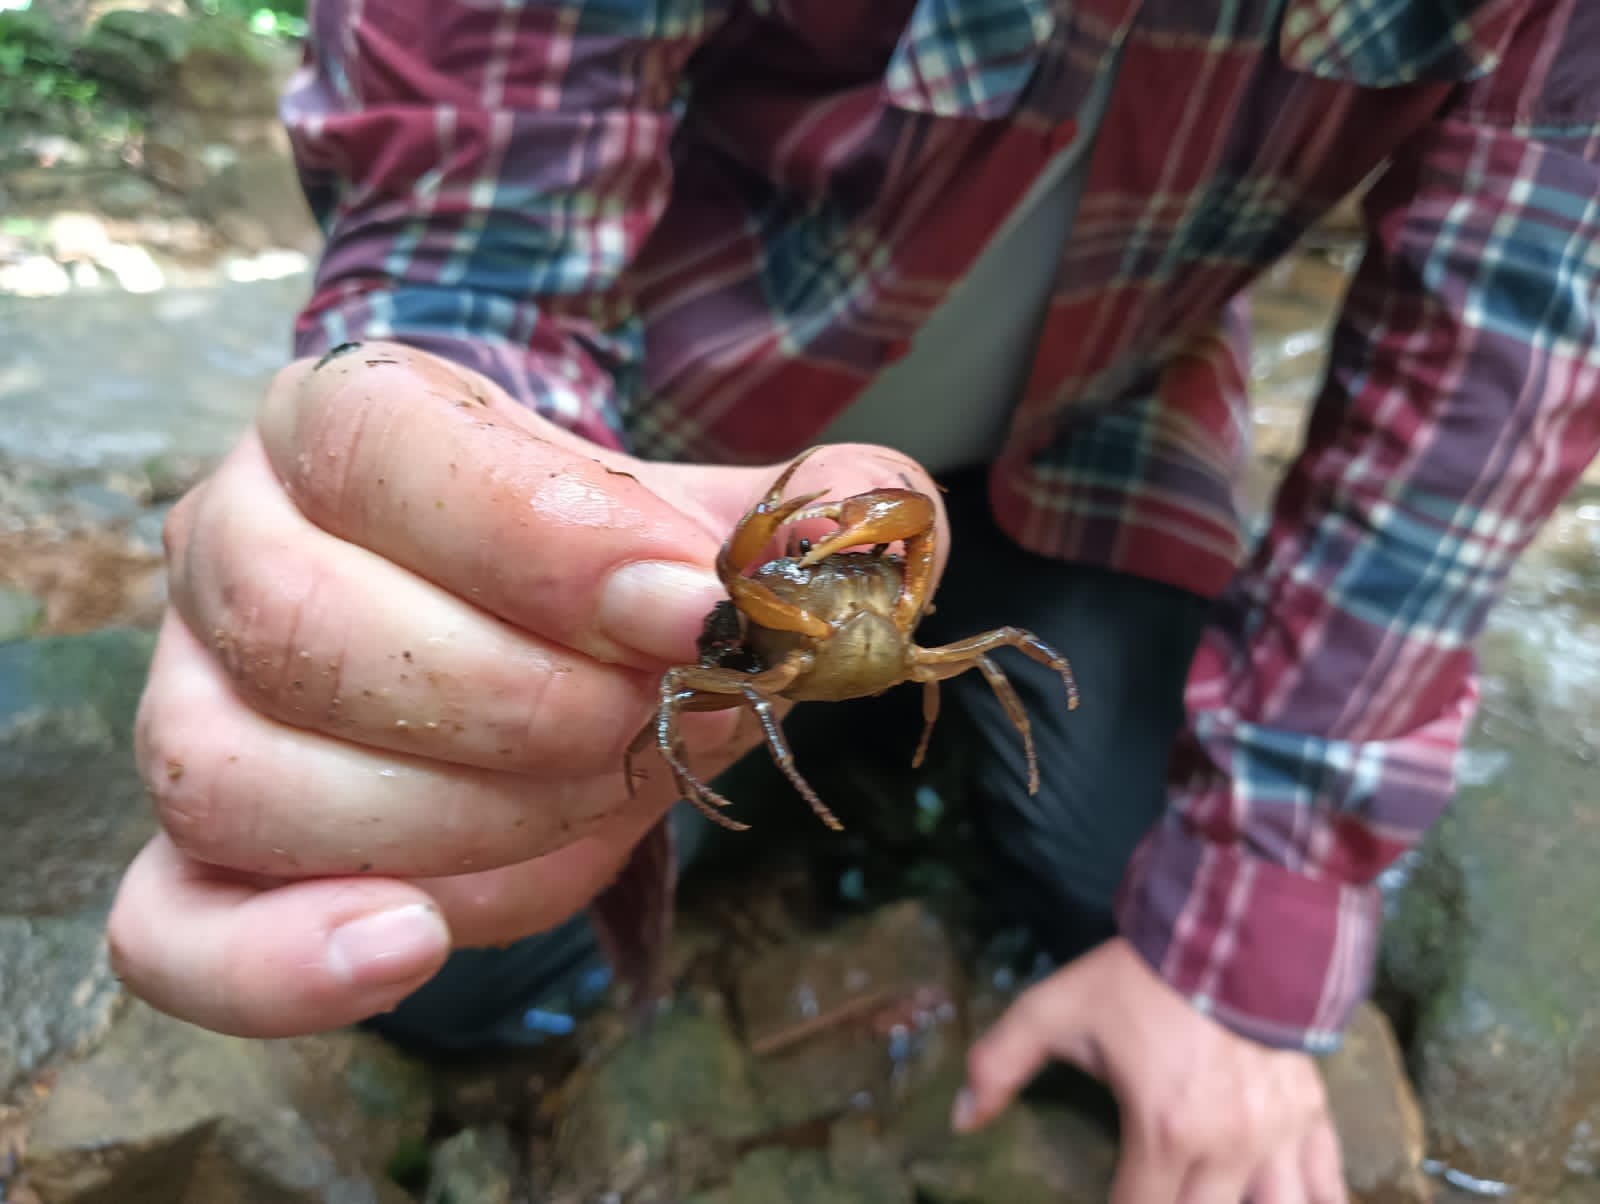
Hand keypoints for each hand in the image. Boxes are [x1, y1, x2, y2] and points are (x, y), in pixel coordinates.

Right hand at [108, 341, 945, 1038]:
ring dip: (460, 821)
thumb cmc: (600, 574)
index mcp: (347, 428)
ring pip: (246, 780)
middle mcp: (235, 551)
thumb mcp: (706, 519)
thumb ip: (808, 513)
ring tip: (595, 800)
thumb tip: (879, 534)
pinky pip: (168, 930)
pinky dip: (278, 963)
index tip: (693, 606)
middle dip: (522, 700)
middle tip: (655, 718)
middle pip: (308, 628)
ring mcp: (195, 707)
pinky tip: (412, 945)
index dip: (538, 538)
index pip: (384, 454)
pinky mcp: (197, 854)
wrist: (525, 642)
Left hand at [955, 938, 1346, 1203]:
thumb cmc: (1138, 976)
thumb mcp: (1055, 1010)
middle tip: (1151, 1197)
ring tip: (1208, 1199)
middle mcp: (1228, 1148)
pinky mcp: (1311, 1114)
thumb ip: (1000, 1063)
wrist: (1230, 922)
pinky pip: (1327, 1185)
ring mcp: (1278, 1136)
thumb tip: (961, 1120)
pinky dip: (1317, 1203)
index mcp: (1163, 1130)